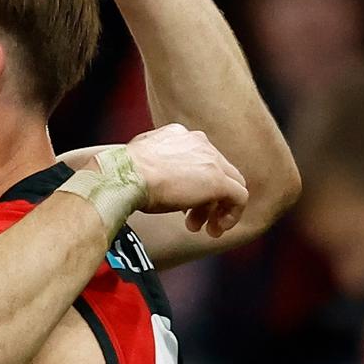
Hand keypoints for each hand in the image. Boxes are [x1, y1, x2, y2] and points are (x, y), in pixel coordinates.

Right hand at [121, 124, 247, 237]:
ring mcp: (211, 160)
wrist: (125, 175)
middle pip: (216, 171)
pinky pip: (239, 197)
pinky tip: (219, 227)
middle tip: (193, 219)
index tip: (182, 202)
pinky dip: (232, 214)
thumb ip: (151, 164)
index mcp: (178, 135)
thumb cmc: (124, 172)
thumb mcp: (139, 161)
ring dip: (217, 209)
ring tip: (204, 228)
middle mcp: (198, 142)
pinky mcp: (218, 180)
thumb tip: (151, 178)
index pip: (199, 159)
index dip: (193, 184)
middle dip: (206, 199)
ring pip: (230, 184)